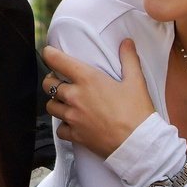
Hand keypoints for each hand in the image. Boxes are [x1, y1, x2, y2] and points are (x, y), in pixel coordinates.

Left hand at [42, 39, 156, 160]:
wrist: (138, 144)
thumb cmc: (137, 112)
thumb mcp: (136, 82)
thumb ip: (129, 59)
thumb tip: (127, 42)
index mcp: (88, 79)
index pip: (58, 61)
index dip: (50, 54)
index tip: (49, 52)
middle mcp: (75, 97)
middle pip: (48, 83)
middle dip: (52, 79)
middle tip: (61, 80)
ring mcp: (72, 117)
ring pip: (50, 106)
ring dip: (56, 102)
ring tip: (66, 101)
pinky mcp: (74, 135)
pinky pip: (59, 128)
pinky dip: (63, 125)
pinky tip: (72, 123)